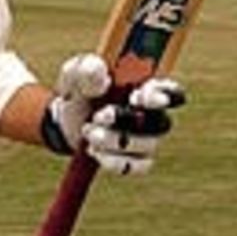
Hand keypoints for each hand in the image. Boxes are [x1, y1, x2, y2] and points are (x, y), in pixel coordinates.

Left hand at [42, 53, 184, 176]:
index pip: (172, 92)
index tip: (137, 96)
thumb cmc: (80, 89)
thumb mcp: (76, 73)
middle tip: (101, 115)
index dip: (163, 95)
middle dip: (128, 120)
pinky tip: (92, 149)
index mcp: (147, 87)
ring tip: (88, 130)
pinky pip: (135, 166)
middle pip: (160, 122)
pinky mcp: (136, 161)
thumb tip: (101, 74)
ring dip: (113, 139)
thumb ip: (86, 69)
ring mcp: (147, 140)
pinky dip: (112, 160)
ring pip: (145, 145)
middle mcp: (153, 115)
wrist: (64, 120)